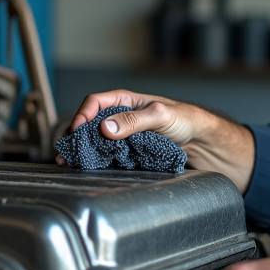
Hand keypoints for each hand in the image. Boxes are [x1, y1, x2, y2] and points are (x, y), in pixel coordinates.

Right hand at [60, 89, 254, 190]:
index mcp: (125, 100)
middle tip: (65, 152)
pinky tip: (88, 168)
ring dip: (82, 150)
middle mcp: (120, 116)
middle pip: (89, 122)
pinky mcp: (128, 152)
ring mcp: (123, 135)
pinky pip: (107, 155)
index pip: (95, 102)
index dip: (83, 115)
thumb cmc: (186, 120)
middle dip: (75, 135)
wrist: (204, 143)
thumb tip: (106, 127)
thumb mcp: (161, 115)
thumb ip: (134, 120)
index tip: (78, 131)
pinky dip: (95, 160)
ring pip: (94, 140)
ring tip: (71, 163)